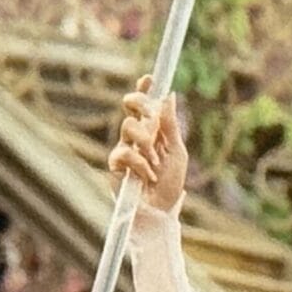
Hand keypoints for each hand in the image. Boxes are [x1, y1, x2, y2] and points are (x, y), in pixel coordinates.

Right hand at [111, 80, 187, 213]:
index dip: (145, 89)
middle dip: (140, 104)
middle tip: (152, 117)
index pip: (146, 104)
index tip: (150, 78)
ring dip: (146, 143)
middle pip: (131, 106)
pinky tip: (147, 176)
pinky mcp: (114, 164)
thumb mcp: (177, 153)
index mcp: (153, 131)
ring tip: (155, 162)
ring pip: (128, 126)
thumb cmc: (169, 185)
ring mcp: (124, 148)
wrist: (159, 212)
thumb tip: (169, 95)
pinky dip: (139, 164)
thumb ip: (171, 126)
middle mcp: (137, 136)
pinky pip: (123, 152)